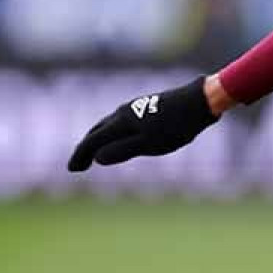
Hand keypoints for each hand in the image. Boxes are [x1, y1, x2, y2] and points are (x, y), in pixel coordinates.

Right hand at [66, 76, 218, 170]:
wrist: (199, 102)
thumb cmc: (177, 126)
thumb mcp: (150, 144)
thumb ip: (123, 150)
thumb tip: (98, 158)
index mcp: (121, 121)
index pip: (92, 140)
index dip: (80, 155)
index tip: (72, 170)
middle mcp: (123, 112)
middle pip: (96, 131)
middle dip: (85, 149)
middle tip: (78, 166)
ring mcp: (134, 108)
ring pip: (107, 125)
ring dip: (97, 140)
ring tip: (94, 154)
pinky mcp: (146, 108)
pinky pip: (119, 122)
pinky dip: (110, 134)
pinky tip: (118, 139)